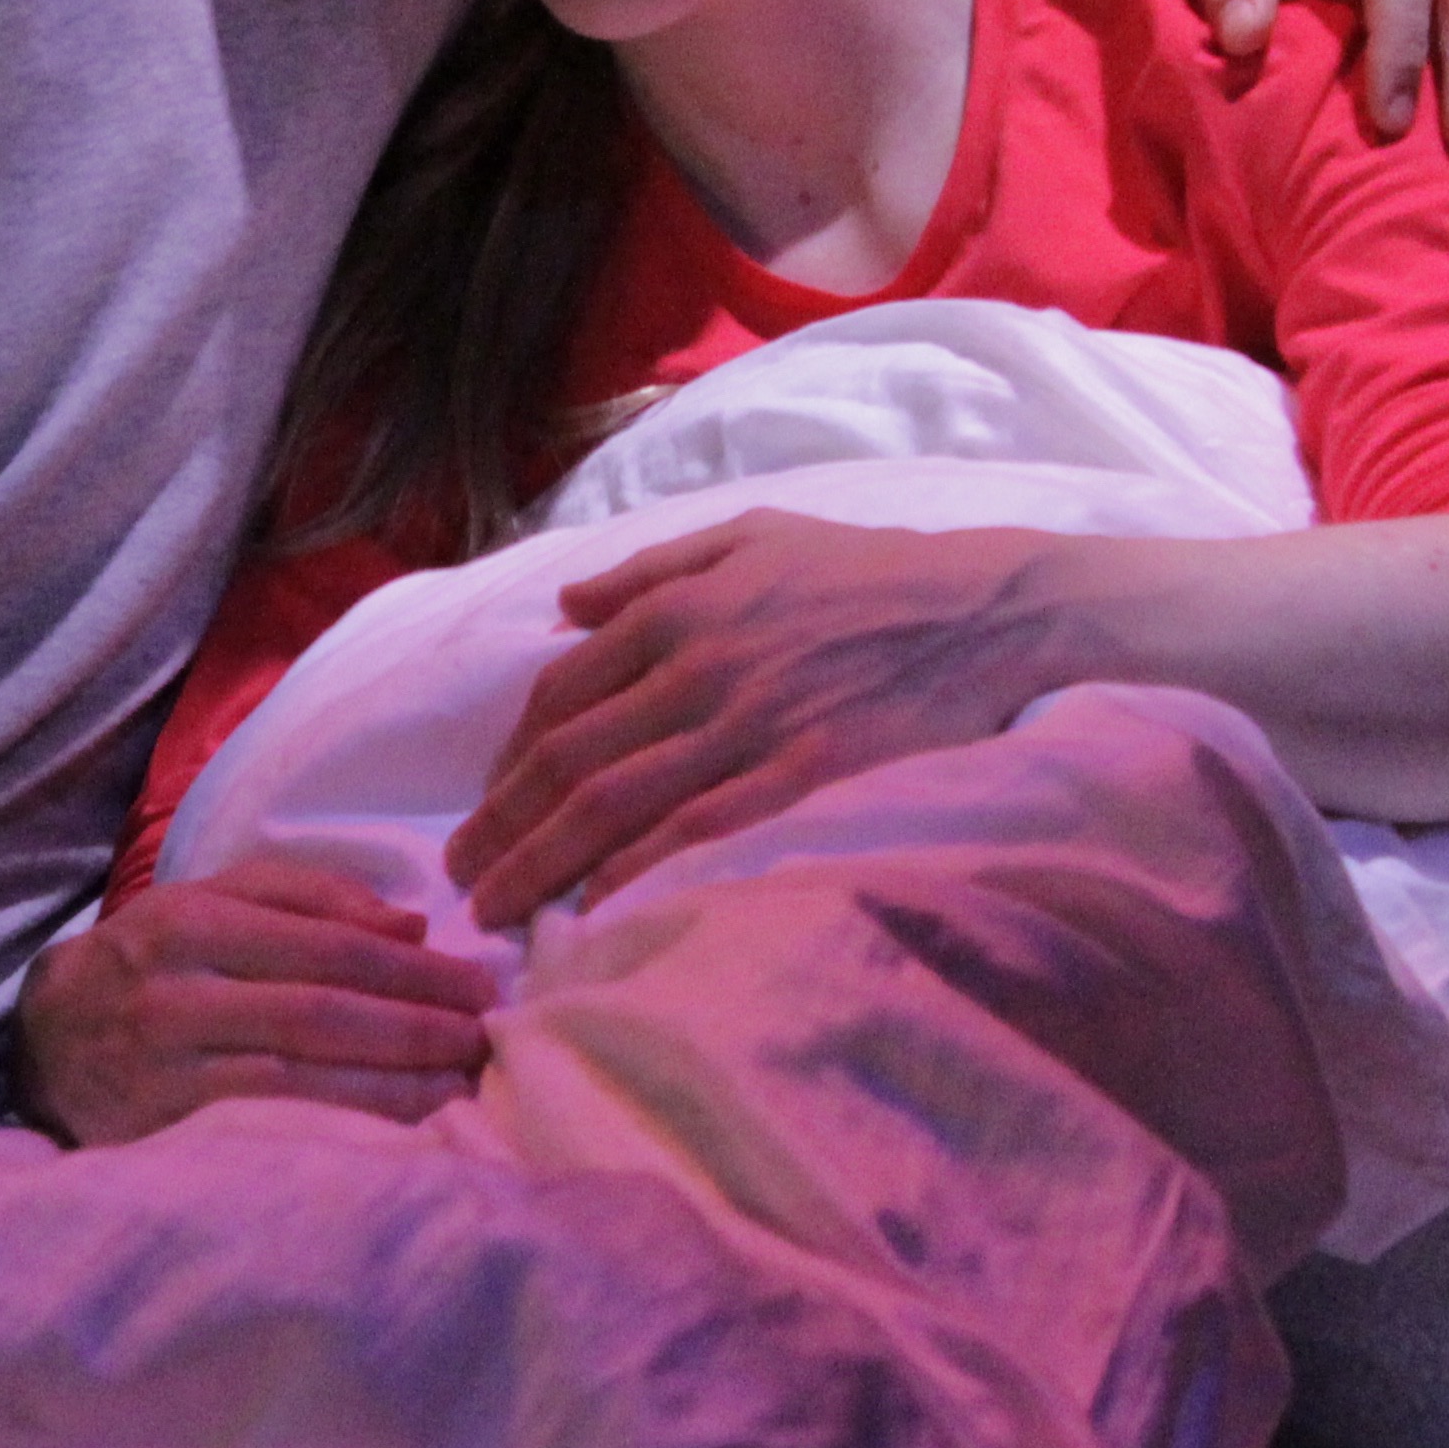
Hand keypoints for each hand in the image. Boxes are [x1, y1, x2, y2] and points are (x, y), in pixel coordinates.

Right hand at [15, 860, 499, 1144]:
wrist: (43, 1042)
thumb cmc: (148, 964)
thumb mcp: (206, 902)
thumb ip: (305, 896)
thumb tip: (410, 924)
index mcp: (187, 921)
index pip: (325, 943)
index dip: (412, 968)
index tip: (478, 984)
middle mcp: (172, 993)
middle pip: (322, 1011)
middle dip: (417, 1025)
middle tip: (482, 1036)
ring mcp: (164, 1070)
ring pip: (302, 1077)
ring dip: (397, 1084)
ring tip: (462, 1083)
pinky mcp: (161, 1133)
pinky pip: (271, 1130)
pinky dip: (345, 1128)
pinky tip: (402, 1130)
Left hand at [451, 513, 1062, 928]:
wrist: (987, 610)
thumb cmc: (866, 571)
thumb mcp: (751, 536)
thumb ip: (650, 569)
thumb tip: (565, 608)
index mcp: (676, 608)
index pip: (557, 696)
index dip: (506, 763)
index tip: (483, 810)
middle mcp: (696, 667)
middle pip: (568, 761)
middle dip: (502, 828)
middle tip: (462, 883)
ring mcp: (748, 725)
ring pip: (615, 803)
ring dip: (543, 863)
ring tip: (499, 911)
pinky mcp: (804, 776)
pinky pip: (698, 833)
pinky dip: (637, 873)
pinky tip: (595, 910)